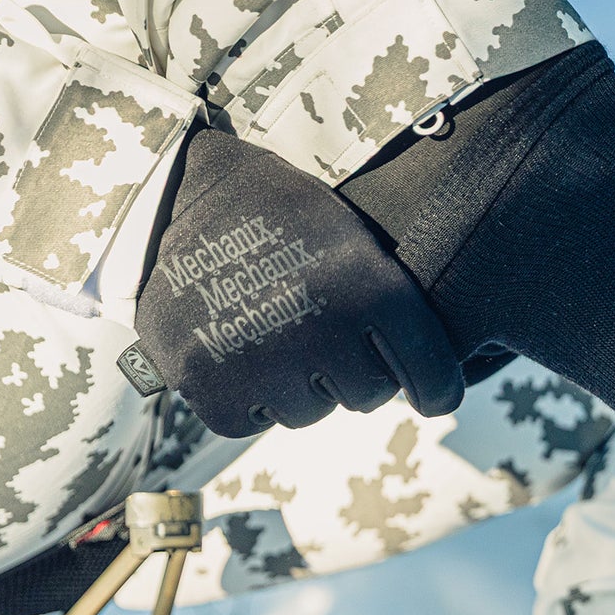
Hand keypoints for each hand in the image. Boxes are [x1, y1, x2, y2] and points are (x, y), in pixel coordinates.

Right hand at [123, 128, 462, 437]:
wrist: (178, 193)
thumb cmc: (286, 221)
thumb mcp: (357, 241)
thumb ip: (398, 309)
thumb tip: (431, 387)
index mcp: (370, 287)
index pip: (432, 376)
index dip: (436, 391)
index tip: (432, 399)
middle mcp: (319, 326)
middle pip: (367, 396)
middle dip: (352, 373)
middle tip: (317, 330)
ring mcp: (259, 357)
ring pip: (307, 413)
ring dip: (296, 387)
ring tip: (270, 332)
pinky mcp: (204, 381)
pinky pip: (247, 422)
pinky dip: (242, 398)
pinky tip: (233, 351)